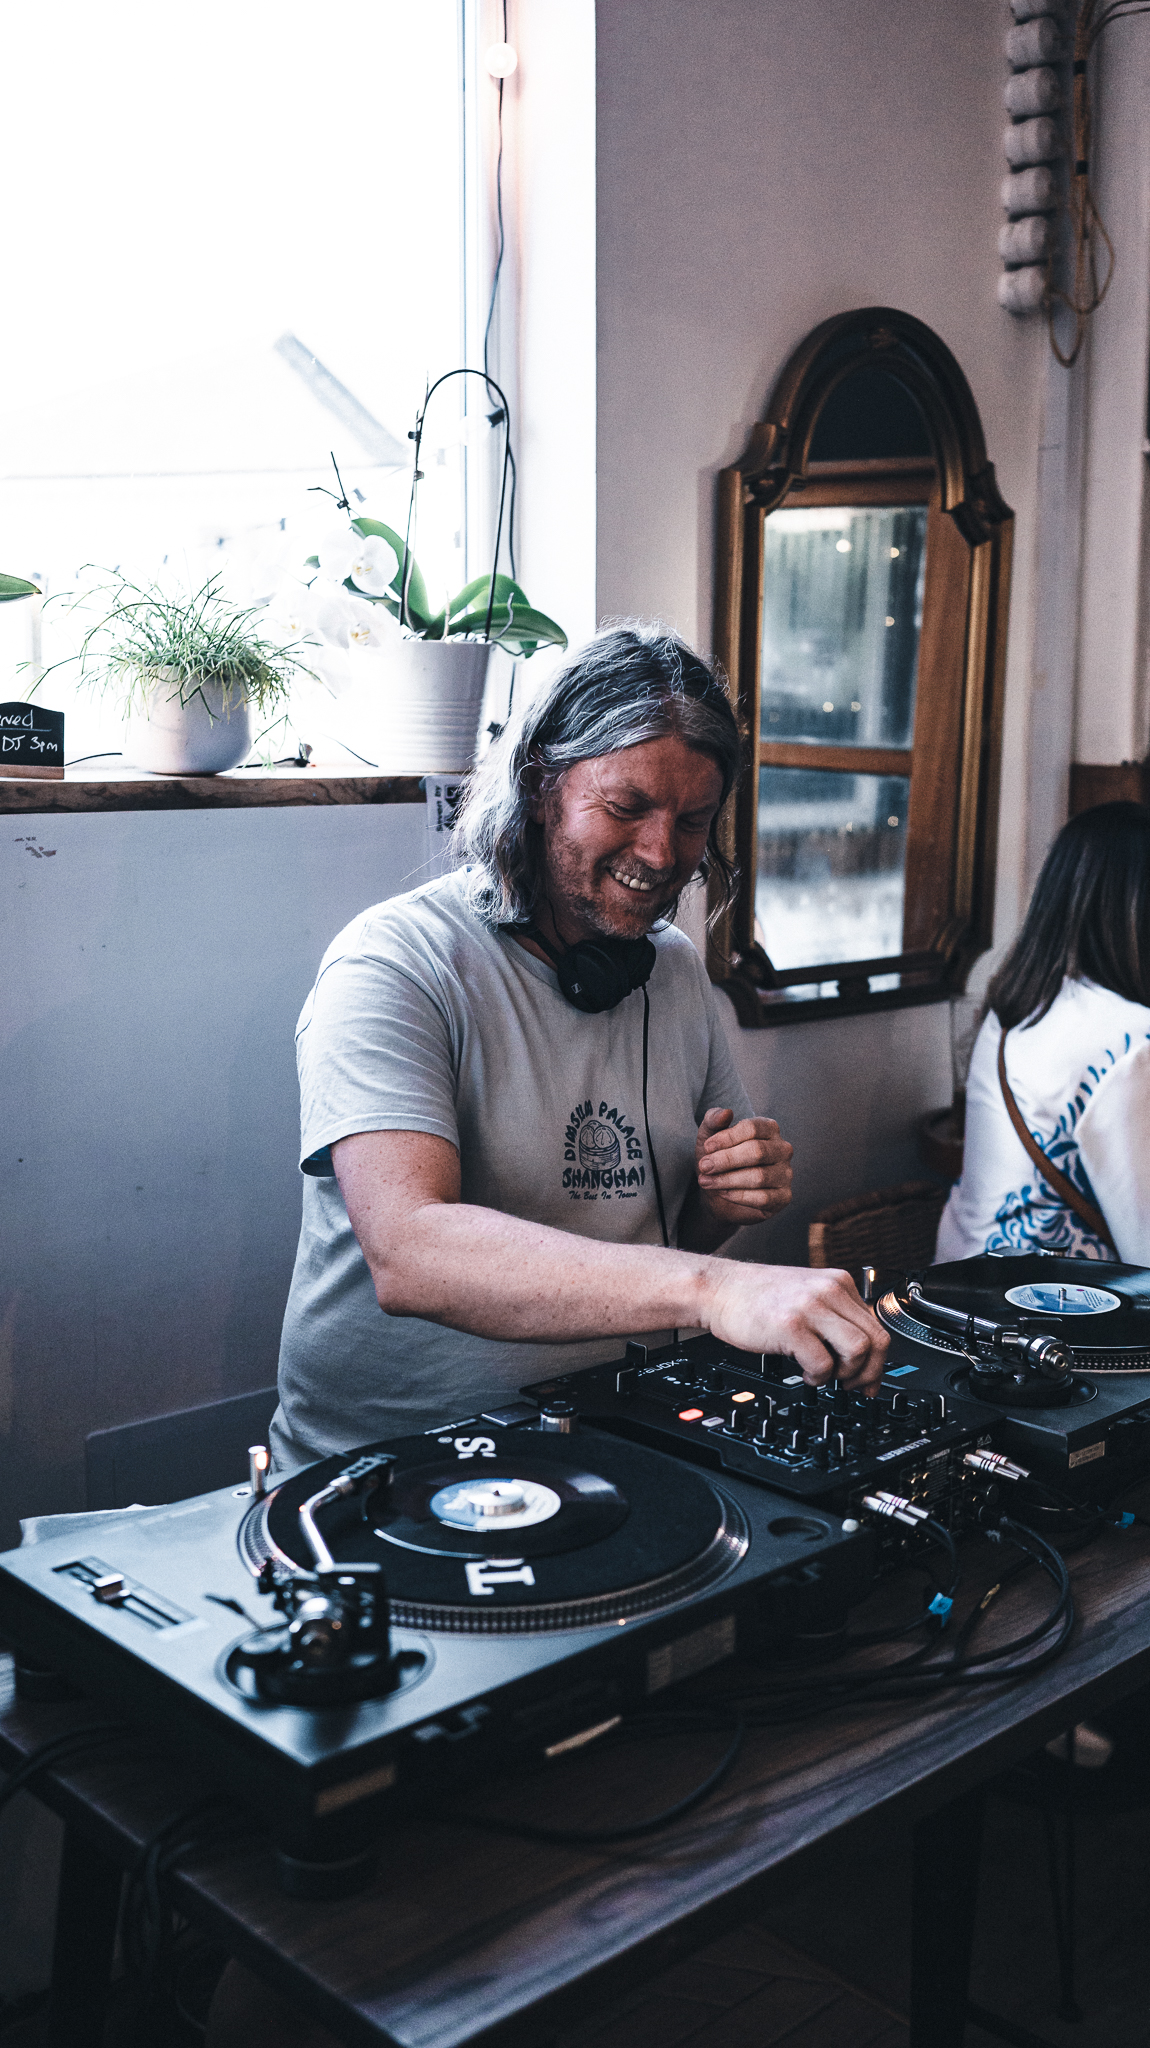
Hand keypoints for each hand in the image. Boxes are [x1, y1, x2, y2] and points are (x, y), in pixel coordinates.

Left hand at [695, 1107, 792, 1226]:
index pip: (752, 1128)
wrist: (719, 1195)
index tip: (707, 1147)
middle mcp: (782, 1149)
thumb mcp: (709, 1137)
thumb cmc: (718, 1160)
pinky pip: (763, 1198)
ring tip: (707, 1181)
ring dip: (727, 1180)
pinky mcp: (784, 1197)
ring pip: (758, 1177)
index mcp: (769, 1128)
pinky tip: (723, 1193)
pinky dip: (738, 1196)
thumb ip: (713, 1120)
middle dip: (725, 1160)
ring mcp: (786, 1174)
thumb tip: (726, 1113)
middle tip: (704, 1167)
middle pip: (757, 1151)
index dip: (727, 1137)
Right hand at [705, 1261, 888, 1392]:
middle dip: (868, 1372)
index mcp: (838, 1283)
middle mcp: (829, 1291)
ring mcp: (811, 1307)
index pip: (877, 1326)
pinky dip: (819, 1377)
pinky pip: (823, 1363)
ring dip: (846, 1373)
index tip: (869, 1379)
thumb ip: (834, 1315)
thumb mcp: (807, 1294)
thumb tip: (860, 1354)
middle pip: (876, 1340)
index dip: (877, 1361)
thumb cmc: (757, 1297)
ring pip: (858, 1350)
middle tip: (851, 1385)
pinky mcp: (791, 1326)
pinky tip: (805, 1372)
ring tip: (825, 1375)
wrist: (718, 1289)